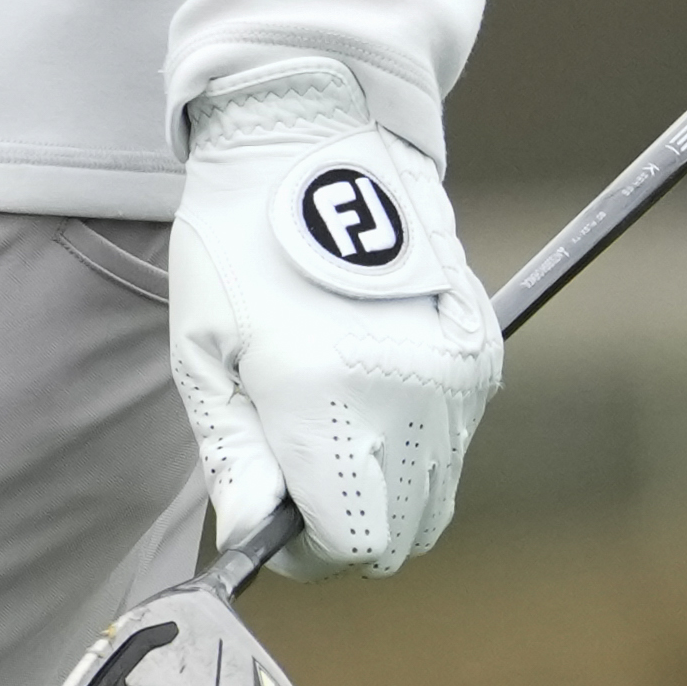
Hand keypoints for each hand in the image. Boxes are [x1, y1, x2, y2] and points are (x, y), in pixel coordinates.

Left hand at [166, 64, 502, 569]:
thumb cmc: (239, 240)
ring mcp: (455, 377)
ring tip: (329, 420)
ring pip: (436, 495)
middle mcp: (409, 397)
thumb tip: (251, 536)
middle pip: (402, 535)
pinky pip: (456, 442)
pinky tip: (367, 385)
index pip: (348, 543)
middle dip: (348, 526)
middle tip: (297, 476)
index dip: (306, 549)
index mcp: (329, 400)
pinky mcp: (481, 352)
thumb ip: (233, 456)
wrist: (315, 136)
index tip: (274, 516)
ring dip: (385, 489)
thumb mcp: (204, 352)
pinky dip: (415, 444)